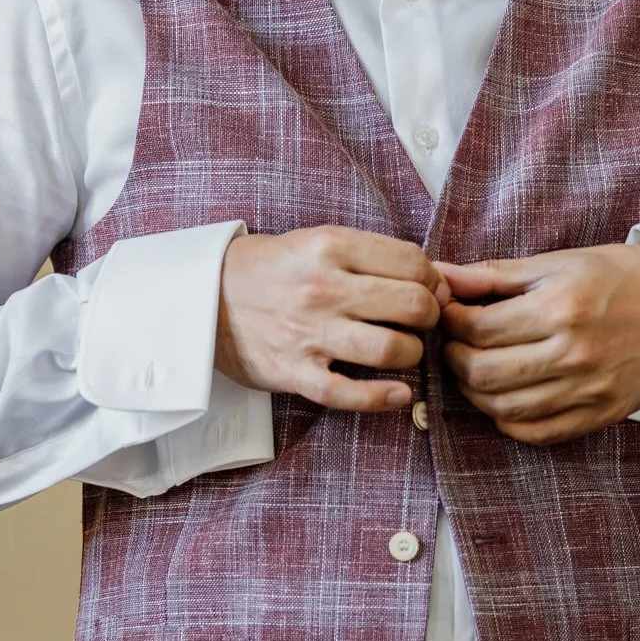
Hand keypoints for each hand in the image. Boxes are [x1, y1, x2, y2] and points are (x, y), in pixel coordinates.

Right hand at [217, 227, 449, 410]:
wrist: (203, 297)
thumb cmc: (271, 270)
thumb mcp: (317, 242)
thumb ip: (370, 255)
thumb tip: (435, 276)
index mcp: (331, 247)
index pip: (413, 263)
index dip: (436, 281)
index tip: (434, 292)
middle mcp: (322, 288)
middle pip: (412, 305)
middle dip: (431, 317)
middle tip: (423, 322)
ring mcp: (307, 333)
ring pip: (391, 349)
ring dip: (413, 354)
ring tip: (405, 351)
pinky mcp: (293, 372)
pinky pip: (347, 394)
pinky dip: (382, 398)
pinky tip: (401, 394)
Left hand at [437, 244, 639, 444]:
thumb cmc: (622, 278)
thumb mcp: (561, 262)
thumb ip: (497, 275)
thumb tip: (442, 276)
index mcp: (562, 307)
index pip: (479, 329)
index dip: (451, 323)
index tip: (448, 315)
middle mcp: (575, 353)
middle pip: (484, 374)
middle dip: (455, 360)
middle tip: (456, 345)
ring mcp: (589, 391)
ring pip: (503, 409)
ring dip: (475, 393)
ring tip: (476, 369)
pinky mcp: (600, 415)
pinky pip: (536, 432)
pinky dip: (508, 420)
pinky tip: (505, 397)